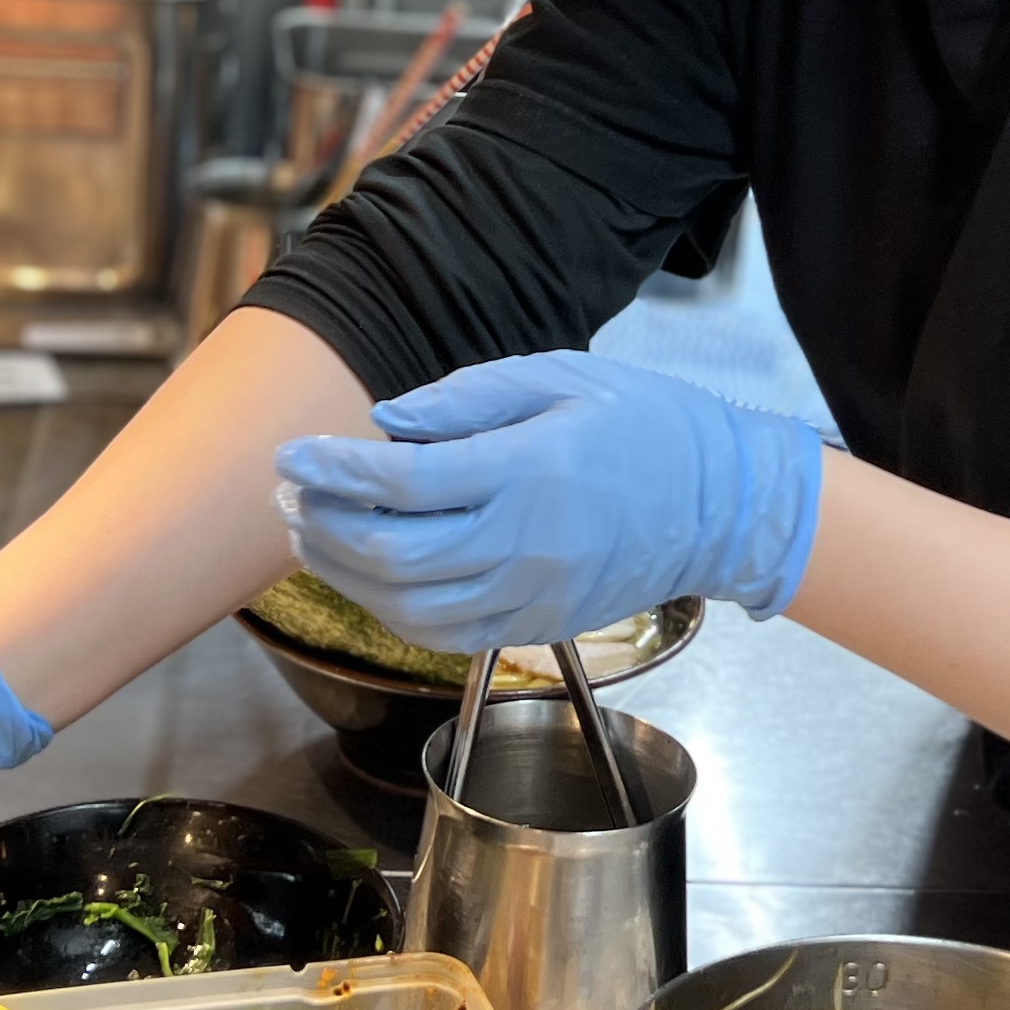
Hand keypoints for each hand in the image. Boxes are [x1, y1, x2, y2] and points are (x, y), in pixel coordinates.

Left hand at [274, 349, 822, 653]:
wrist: (721, 504)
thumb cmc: (645, 425)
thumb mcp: (561, 376)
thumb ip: (467, 399)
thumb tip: (388, 422)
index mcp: (529, 470)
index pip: (404, 482)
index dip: (335, 470)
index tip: (292, 454)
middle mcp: (525, 543)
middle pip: (393, 552)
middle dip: (323, 526)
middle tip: (288, 497)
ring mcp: (532, 594)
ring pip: (409, 606)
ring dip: (346, 574)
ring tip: (312, 536)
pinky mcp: (538, 624)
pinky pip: (446, 633)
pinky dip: (393, 611)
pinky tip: (370, 577)